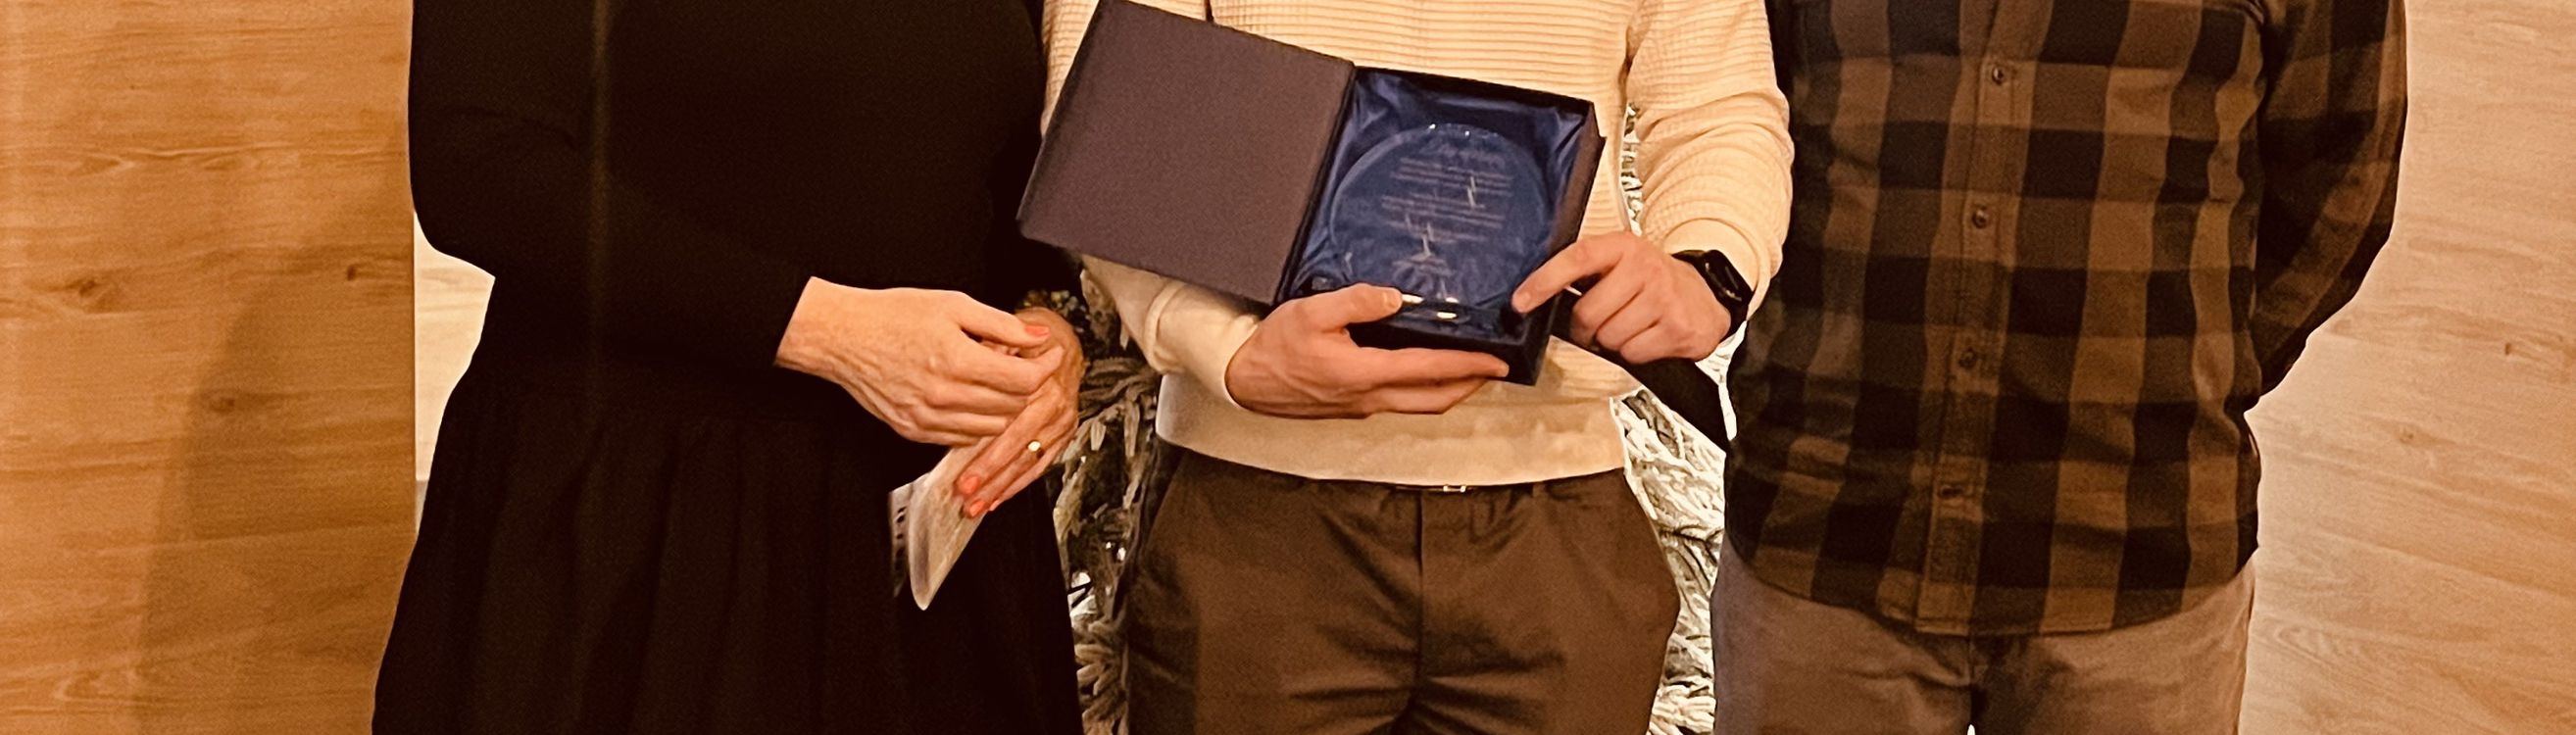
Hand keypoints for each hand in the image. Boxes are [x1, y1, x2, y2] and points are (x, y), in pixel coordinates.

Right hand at [775, 279, 1062, 445]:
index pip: (1023, 379)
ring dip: (1004, 407)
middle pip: (1013, 406)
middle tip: (1021, 363)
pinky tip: (972, 398)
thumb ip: (1000, 323)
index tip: (1049, 355)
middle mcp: (945, 395)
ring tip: (996, 380)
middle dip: (1026, 384)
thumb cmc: (892, 316)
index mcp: (958, 361)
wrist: (844, 337)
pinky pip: (962, 439)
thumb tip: (1037, 335)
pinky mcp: (914, 430)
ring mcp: (928, 418)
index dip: (1045, 366)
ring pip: (991, 428)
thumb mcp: (953, 305)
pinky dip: (976, 422)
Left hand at [954, 308, 1084, 516]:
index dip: (987, 451)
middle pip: (1020, 448)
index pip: (1012, 426)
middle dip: (992, 476)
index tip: (962, 471)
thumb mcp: (1011, 334)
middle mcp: (1055, 405)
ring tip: (978, 504)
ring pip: (1030, 461)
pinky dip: (1019, 483)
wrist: (1062, 341)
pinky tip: (999, 498)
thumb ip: (995, 351)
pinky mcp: (1062, 434)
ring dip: (1003, 486)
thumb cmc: (1031, 339)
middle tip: (966, 493)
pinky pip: (1041, 464)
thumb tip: (977, 366)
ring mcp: (1061, 422)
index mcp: (1043, 383)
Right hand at [1224, 285, 1511, 418]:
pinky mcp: (1350, 408)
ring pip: (1418, 406)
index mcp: (1364, 373)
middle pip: (1435, 400)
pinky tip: (1420, 373)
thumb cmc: (1273, 347)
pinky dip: (1421, 391)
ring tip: (1466, 372)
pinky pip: (1397, 403)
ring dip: (1448, 391)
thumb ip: (1355, 302)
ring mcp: (1360, 407)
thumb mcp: (1311, 312)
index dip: (1468, 366)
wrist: (1243, 381)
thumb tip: (1393, 297)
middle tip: (1493, 370)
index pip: (1430, 370)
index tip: (1496, 361)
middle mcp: (1369, 397)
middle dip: (1470, 386)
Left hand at [1512, 232, 1730, 362]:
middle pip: (1588, 313)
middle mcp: (1644, 268)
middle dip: (1587, 328)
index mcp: (1623, 247)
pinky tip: (1648, 336)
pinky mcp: (1677, 328)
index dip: (1544, 281)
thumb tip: (1537, 298)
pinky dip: (1635, 352)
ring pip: (1609, 337)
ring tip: (1631, 326)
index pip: (1577, 258)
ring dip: (1613, 341)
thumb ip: (1586, 273)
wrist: (1707, 296)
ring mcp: (1663, 298)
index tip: (1520, 301)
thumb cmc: (1652, 282)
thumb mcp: (1622, 263)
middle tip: (1600, 323)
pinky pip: (1633, 353)